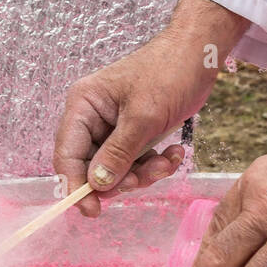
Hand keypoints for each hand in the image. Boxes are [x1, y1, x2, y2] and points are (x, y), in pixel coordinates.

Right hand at [53, 0, 248, 215]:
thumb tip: (97, 185)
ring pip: (118, 170)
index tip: (93, 210)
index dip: (76, 186)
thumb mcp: (143, 117)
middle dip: (121, 179)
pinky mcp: (135, 134)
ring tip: (167, 162)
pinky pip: (137, 163)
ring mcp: (114, 128)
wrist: (199, 55)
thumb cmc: (169, 73)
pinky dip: (155, 165)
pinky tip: (176, 153)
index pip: (67, 154)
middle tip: (145, 178)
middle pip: (92, 168)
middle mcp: (93, 118)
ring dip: (144, 174)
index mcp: (83, 106)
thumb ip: (118, 153)